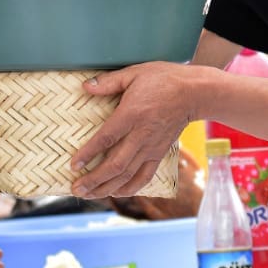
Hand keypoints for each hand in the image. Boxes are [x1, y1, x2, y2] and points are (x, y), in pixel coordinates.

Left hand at [69, 62, 193, 198]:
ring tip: (88, 195)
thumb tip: (85, 86)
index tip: (73, 165)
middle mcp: (141, 135)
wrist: (194, 93)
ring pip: (127, 175)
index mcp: (131, 114)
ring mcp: (151, 147)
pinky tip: (116, 194)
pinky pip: (145, 177)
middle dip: (93, 179)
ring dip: (106, 187)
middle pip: (114, 164)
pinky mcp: (160, 154)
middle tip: (75, 188)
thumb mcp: (134, 73)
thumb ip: (108, 82)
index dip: (88, 153)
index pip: (106, 138)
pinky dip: (130, 188)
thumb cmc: (163, 79)